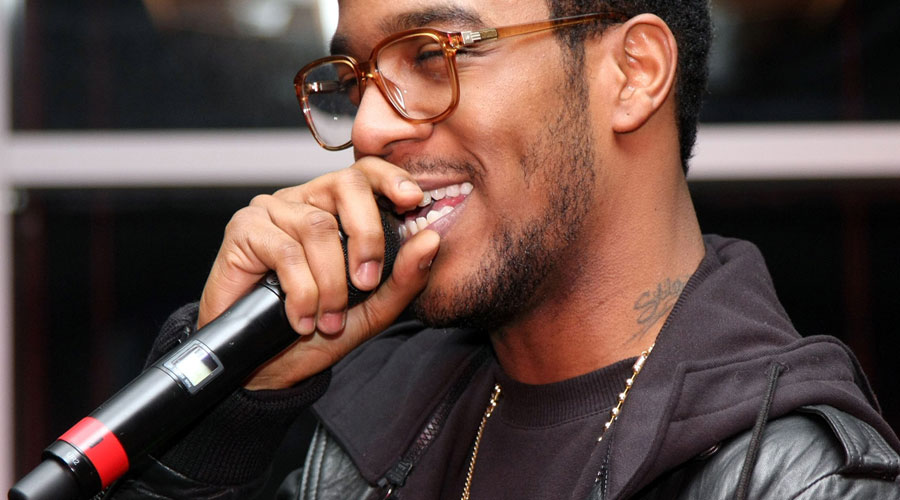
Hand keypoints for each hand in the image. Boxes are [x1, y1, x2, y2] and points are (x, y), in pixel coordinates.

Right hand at [196, 156, 439, 389]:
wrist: (267, 365)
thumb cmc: (319, 330)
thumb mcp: (373, 308)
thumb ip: (404, 276)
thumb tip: (430, 239)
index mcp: (338, 209)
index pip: (367, 172)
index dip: (391, 178)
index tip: (412, 201)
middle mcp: (306, 200)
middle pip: (347, 185)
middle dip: (367, 234)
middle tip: (366, 281)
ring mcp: (272, 210)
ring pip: (318, 226)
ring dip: (330, 282)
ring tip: (328, 319)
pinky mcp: (244, 229)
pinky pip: (285, 250)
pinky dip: (301, 291)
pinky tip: (301, 318)